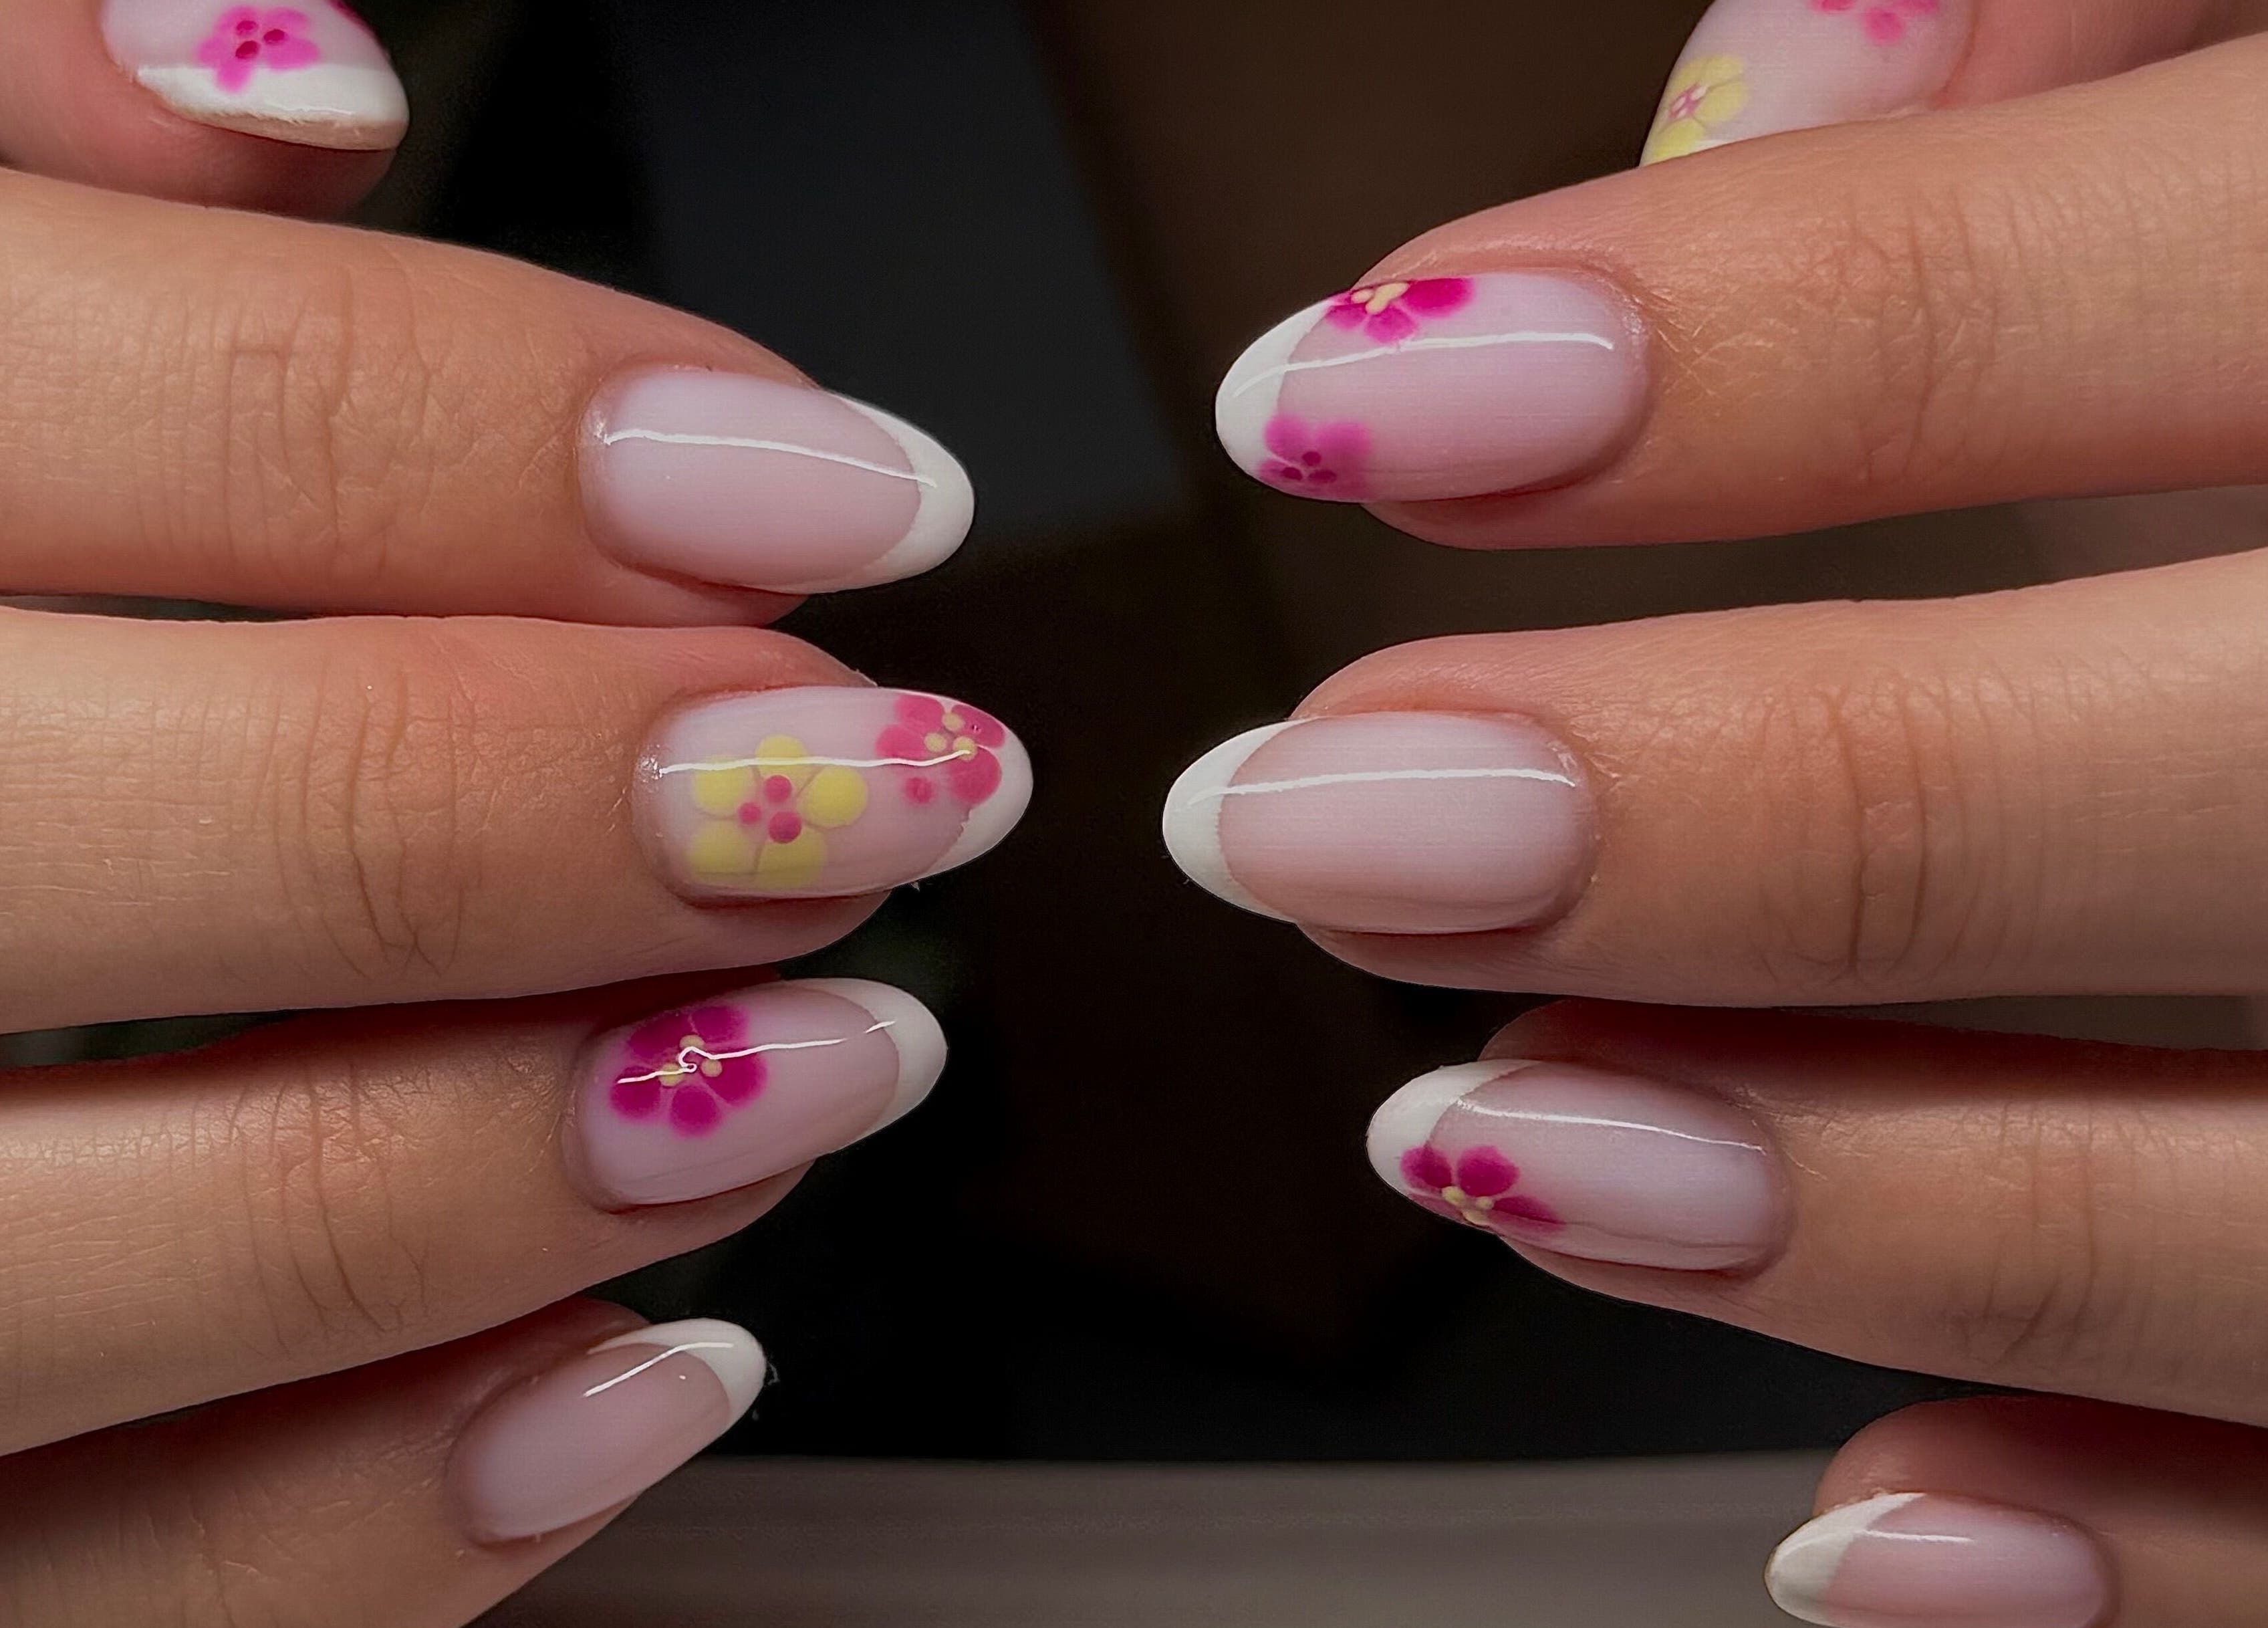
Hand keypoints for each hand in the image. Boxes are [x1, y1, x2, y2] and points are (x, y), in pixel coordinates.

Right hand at [0, 7, 1027, 1618]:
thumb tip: (294, 85)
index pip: (192, 414)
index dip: (559, 437)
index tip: (847, 486)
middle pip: (252, 825)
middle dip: (624, 800)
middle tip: (891, 775)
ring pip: (177, 1242)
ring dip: (575, 1150)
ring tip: (842, 1054)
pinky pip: (114, 1599)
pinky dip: (401, 1511)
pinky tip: (645, 1366)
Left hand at [1170, 3, 2267, 1621]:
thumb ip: (2100, 12)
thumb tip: (1733, 132)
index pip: (2235, 248)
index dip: (1770, 341)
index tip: (1339, 397)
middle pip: (2256, 783)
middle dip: (1756, 820)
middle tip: (1314, 822)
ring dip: (1879, 1211)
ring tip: (1491, 1141)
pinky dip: (2172, 1553)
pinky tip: (1864, 1519)